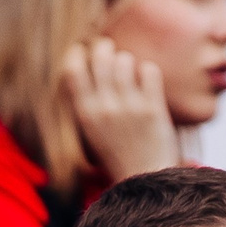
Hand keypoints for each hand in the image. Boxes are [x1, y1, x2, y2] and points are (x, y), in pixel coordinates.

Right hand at [59, 37, 178, 181]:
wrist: (144, 178)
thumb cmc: (116, 153)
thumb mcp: (90, 131)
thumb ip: (86, 102)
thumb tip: (86, 65)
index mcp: (85, 114)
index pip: (72, 70)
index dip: (77, 53)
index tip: (83, 51)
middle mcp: (104, 108)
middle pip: (100, 57)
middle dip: (104, 48)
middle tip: (109, 50)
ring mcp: (129, 107)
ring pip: (125, 60)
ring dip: (127, 60)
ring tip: (129, 71)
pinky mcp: (153, 108)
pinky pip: (149, 70)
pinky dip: (148, 71)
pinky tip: (146, 81)